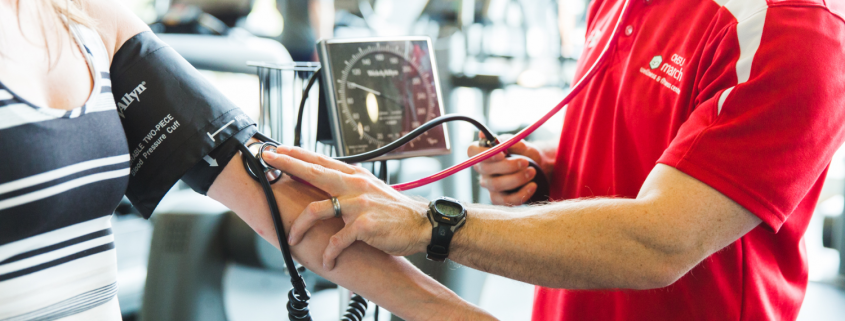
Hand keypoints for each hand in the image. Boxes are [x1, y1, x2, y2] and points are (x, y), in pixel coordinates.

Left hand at [263, 146, 430, 269]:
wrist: (421, 224)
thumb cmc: (395, 211)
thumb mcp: (371, 189)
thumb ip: (349, 184)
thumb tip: (327, 180)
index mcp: (355, 176)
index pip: (321, 161)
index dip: (297, 154)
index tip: (277, 149)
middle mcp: (354, 185)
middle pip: (313, 171)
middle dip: (288, 164)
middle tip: (268, 160)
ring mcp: (358, 204)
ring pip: (316, 209)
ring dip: (299, 227)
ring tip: (292, 239)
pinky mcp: (363, 226)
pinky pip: (336, 240)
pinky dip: (329, 253)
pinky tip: (327, 261)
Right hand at [468, 133, 549, 205]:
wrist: (532, 166)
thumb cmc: (522, 152)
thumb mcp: (518, 143)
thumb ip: (512, 142)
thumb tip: (510, 143)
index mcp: (482, 151)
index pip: (472, 151)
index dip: (483, 152)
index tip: (502, 154)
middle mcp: (482, 169)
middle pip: (486, 169)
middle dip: (508, 166)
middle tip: (525, 162)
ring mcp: (488, 184)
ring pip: (496, 185)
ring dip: (517, 178)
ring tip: (532, 172)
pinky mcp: (497, 198)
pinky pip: (505, 200)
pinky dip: (521, 194)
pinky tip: (532, 186)